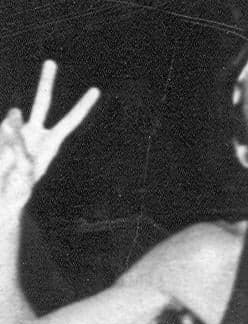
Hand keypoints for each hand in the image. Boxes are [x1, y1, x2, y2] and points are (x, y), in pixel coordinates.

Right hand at [0, 60, 99, 211]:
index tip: (96, 90)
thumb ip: (19, 139)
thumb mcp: (24, 167)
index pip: (70, 121)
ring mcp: (19, 131)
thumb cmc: (20, 186)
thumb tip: (14, 109)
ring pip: (14, 118)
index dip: (82, 106)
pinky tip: (6, 159)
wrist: (4, 195)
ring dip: (12, 134)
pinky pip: (4, 129)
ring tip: (12, 161)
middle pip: (43, 102)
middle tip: (51, 62)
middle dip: (46, 81)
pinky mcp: (3, 133)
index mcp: (51, 143)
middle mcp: (37, 132)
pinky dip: (5, 141)